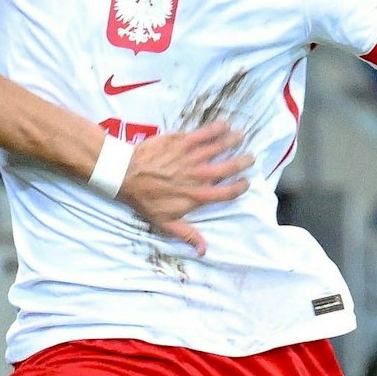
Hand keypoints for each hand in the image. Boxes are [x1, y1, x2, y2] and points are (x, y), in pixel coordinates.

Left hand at [119, 122, 253, 253]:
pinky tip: (225, 124)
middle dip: (243, 162)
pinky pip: (204, 133)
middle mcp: (199, 175)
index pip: (228, 192)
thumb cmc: (145, 200)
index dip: (241, 187)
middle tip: (250, 157)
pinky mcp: (182, 141)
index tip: (246, 182)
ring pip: (220, 147)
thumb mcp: (165, 222)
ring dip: (234, 142)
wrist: (126, 175)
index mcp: (198, 195)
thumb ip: (187, 234)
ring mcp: (192, 157)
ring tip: (241, 138)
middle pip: (229, 167)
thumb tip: (204, 250)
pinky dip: (217, 128)